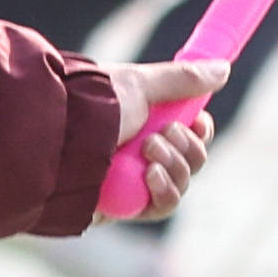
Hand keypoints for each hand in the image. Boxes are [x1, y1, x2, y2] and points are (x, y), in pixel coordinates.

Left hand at [107, 55, 230, 219]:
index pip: (187, 134)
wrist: (54, 138)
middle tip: (163, 134)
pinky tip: (151, 176)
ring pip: (180, 184)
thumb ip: (182, 79)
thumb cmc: (92, 106)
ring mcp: (129, 182)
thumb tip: (223, 68)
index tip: (199, 121)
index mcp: (142, 122)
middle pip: (189, 161)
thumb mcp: (140, 85)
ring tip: (149, 150)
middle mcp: (137, 152)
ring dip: (176, 166)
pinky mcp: (121, 208)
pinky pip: (159, 207)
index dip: (199, 131)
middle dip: (187, 147)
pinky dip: (165, 191)